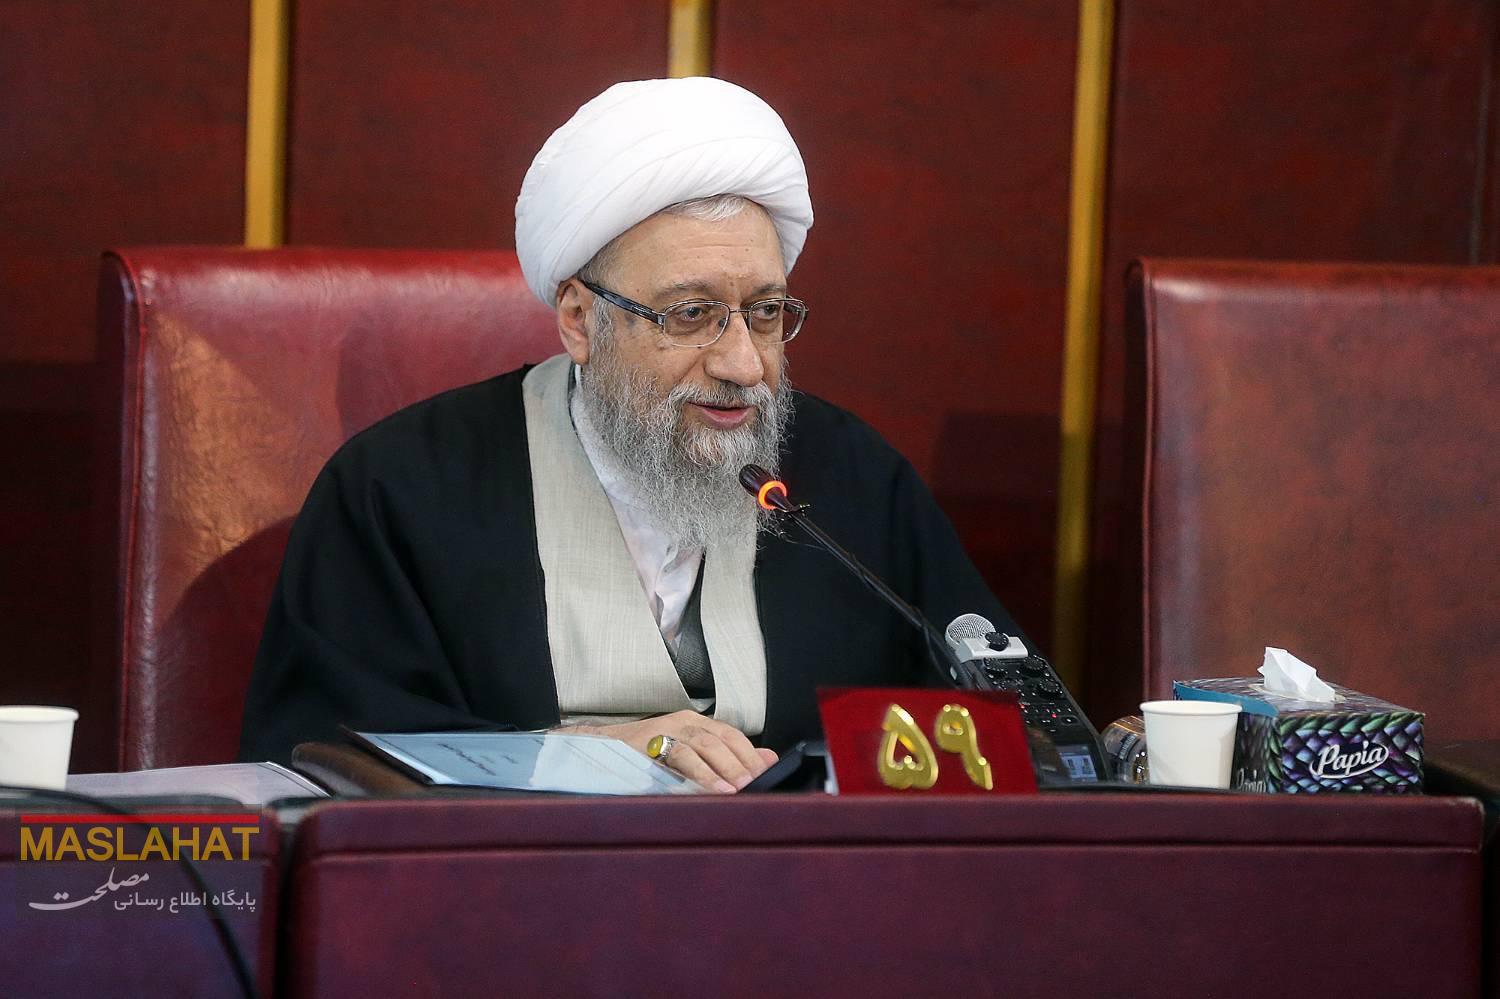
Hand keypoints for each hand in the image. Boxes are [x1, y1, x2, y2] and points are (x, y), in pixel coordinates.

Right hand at [568, 711, 776, 792]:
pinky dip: (700, 774)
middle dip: (742, 763)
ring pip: (703, 745)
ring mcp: (663, 731)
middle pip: (721, 739)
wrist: (596, 749)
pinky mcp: (647, 745)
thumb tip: (766, 759)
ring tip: (739, 789)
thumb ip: (726, 757)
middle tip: (758, 784)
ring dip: (724, 769)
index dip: (750, 754)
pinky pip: (678, 757)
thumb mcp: (688, 755)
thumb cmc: (645, 756)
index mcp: (694, 723)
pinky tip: (714, 789)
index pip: (731, 735)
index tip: (769, 774)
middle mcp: (681, 722)